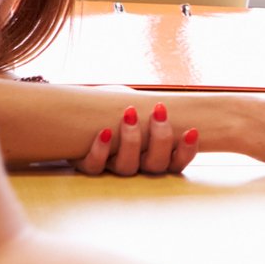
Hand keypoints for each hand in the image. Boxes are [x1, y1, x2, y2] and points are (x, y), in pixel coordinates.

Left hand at [75, 102, 196, 176]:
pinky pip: (95, 167)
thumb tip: (165, 95)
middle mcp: (135, 166)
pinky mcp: (86, 166)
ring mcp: (111, 168)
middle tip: (158, 111)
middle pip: (155, 165)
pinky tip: (105, 132)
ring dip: (132, 140)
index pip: (176, 162)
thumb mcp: (131, 104)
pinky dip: (100, 151)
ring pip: (128, 167)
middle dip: (160, 138)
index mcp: (152, 155)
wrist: (73, 117)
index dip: (186, 151)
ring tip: (129, 114)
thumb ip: (146, 104)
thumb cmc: (110, 110)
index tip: (191, 130)